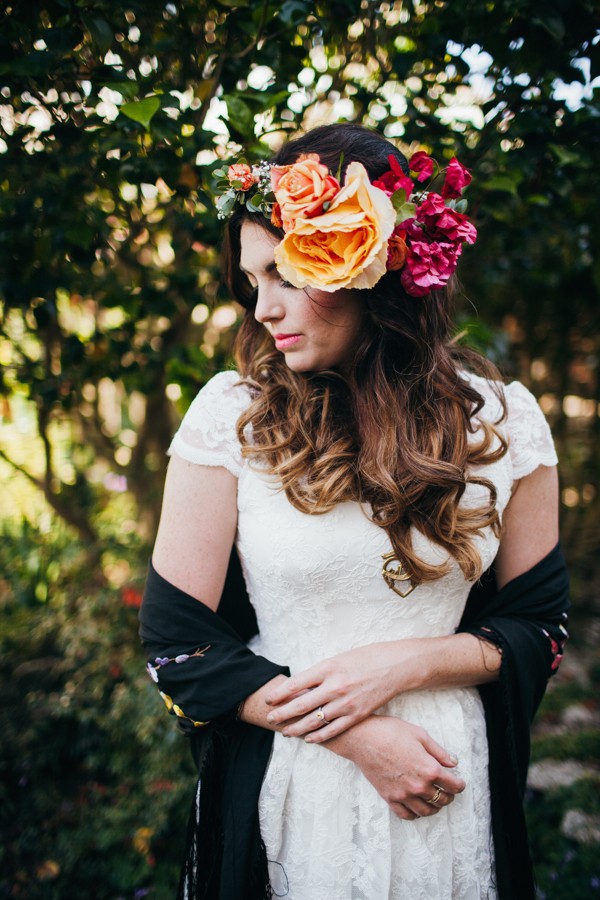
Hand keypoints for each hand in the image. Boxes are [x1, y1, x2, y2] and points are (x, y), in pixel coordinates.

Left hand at [265, 642, 420, 741]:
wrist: (396, 666)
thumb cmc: (366, 657)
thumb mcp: (339, 658)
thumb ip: (320, 673)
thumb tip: (300, 686)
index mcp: (328, 667)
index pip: (296, 683)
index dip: (279, 693)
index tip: (269, 699)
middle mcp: (335, 686)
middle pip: (301, 704)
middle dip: (282, 713)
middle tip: (270, 719)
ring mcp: (346, 703)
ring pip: (315, 721)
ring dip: (297, 728)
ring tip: (285, 732)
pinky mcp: (357, 715)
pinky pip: (333, 730)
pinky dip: (318, 736)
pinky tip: (309, 739)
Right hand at [329, 715, 465, 820]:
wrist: (363, 738)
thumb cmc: (391, 732)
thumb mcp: (420, 735)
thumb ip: (439, 751)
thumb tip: (454, 762)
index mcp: (429, 769)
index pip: (454, 786)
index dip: (460, 784)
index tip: (459, 782)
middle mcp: (418, 786)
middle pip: (442, 800)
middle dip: (449, 795)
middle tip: (448, 789)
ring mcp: (403, 795)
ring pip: (426, 811)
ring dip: (434, 806)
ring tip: (434, 798)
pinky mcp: (389, 798)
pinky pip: (406, 815)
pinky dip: (414, 813)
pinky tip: (416, 805)